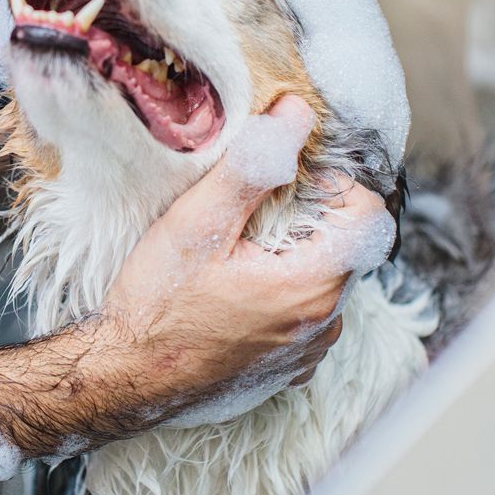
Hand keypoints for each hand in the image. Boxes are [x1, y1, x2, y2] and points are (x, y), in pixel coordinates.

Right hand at [100, 96, 394, 416]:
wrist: (123, 378)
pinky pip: (305, 314)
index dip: (335, 185)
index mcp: (314, 287)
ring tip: (240, 250)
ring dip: (295, 255)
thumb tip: (297, 116)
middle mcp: (324, 324)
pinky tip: (237, 288)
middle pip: (347, 245)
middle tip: (253, 211)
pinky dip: (283, 291)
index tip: (287, 180)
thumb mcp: (198, 223)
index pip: (370, 215)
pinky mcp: (287, 367)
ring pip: (326, 279)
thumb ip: (254, 166)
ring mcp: (307, 351)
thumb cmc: (156, 304)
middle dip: (310, 217)